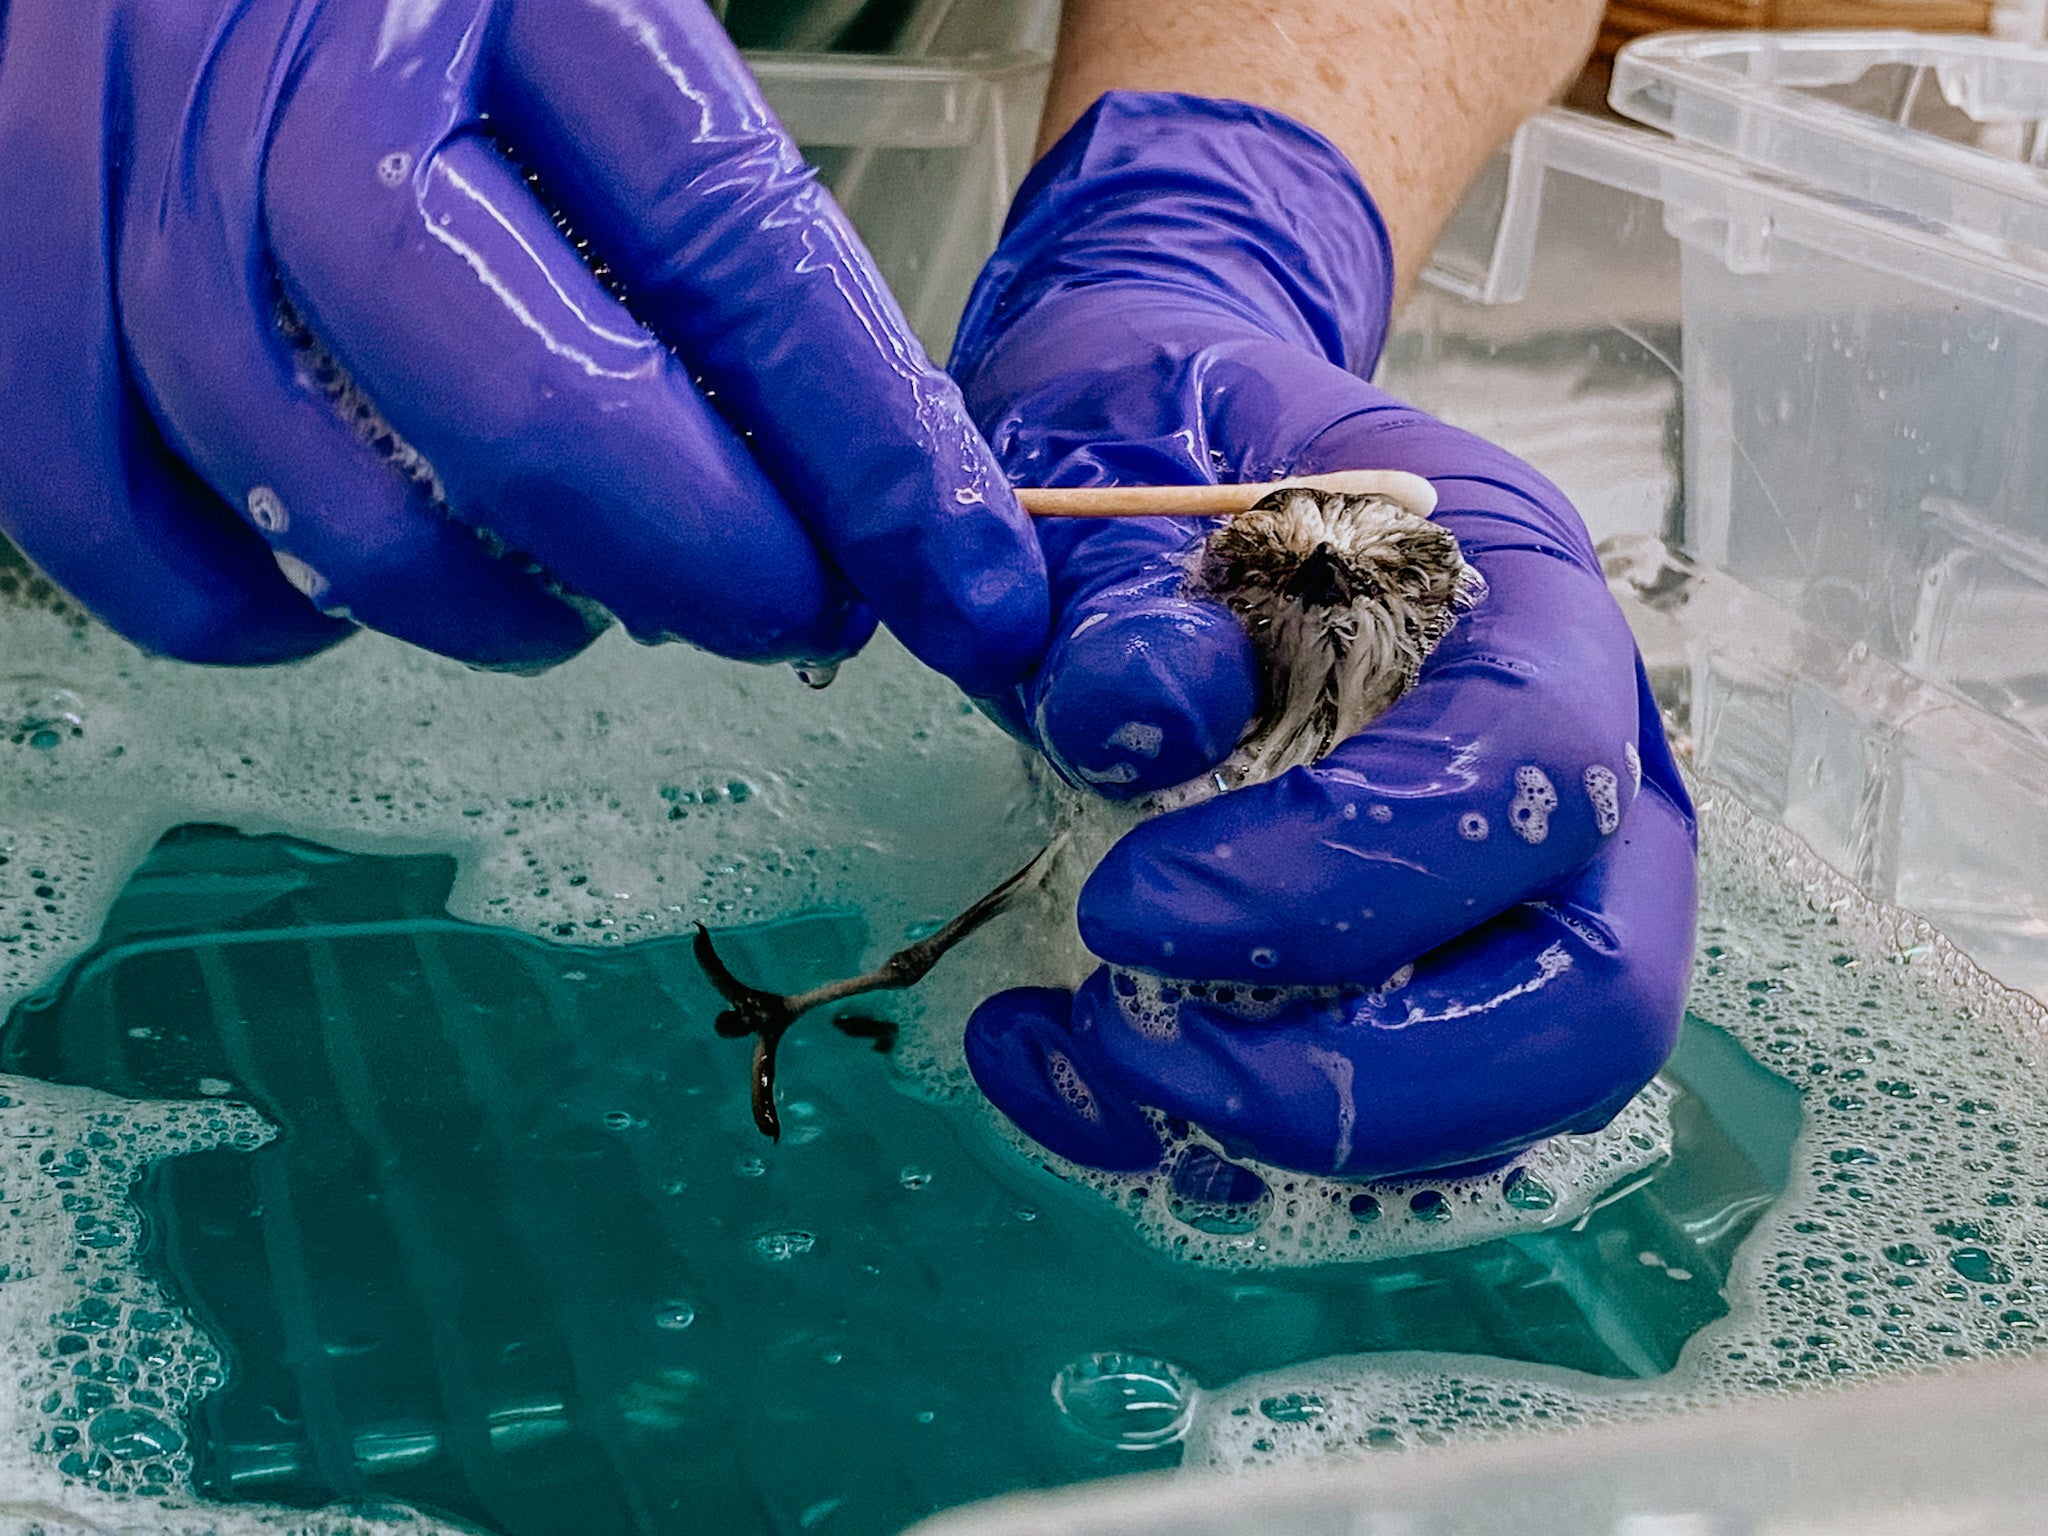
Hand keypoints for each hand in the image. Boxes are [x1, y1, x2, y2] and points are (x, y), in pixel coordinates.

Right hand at [0, 0, 1046, 689]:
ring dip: (478, 606)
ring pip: (311, 484)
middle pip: (518, 393)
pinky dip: (239, 611)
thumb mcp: (587, 20)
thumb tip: (859, 484)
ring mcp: (119, 155)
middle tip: (782, 618)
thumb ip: (707, 221)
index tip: (974, 589)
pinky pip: (101, 517)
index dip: (872, 451)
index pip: (731, 241)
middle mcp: (294, 55)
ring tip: (572, 611)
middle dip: (687, 555)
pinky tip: (340, 602)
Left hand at [953, 94, 1697, 1181]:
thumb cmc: (1161, 438)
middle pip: (1591, 997)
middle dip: (1359, 1075)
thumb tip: (1140, 717)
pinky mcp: (1448, 972)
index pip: (1531, 777)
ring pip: (1512, 1098)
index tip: (1126, 906)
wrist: (1163, 443)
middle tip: (1126, 1031)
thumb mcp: (1112, 459)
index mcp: (1524, 594)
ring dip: (1299, 1136)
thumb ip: (1121, 588)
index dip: (1347, 878)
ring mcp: (1531, 887)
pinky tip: (1060, 1068)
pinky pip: (1401, 1128)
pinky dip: (1235, 1146)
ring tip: (1080, 1051)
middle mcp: (1583, 760)